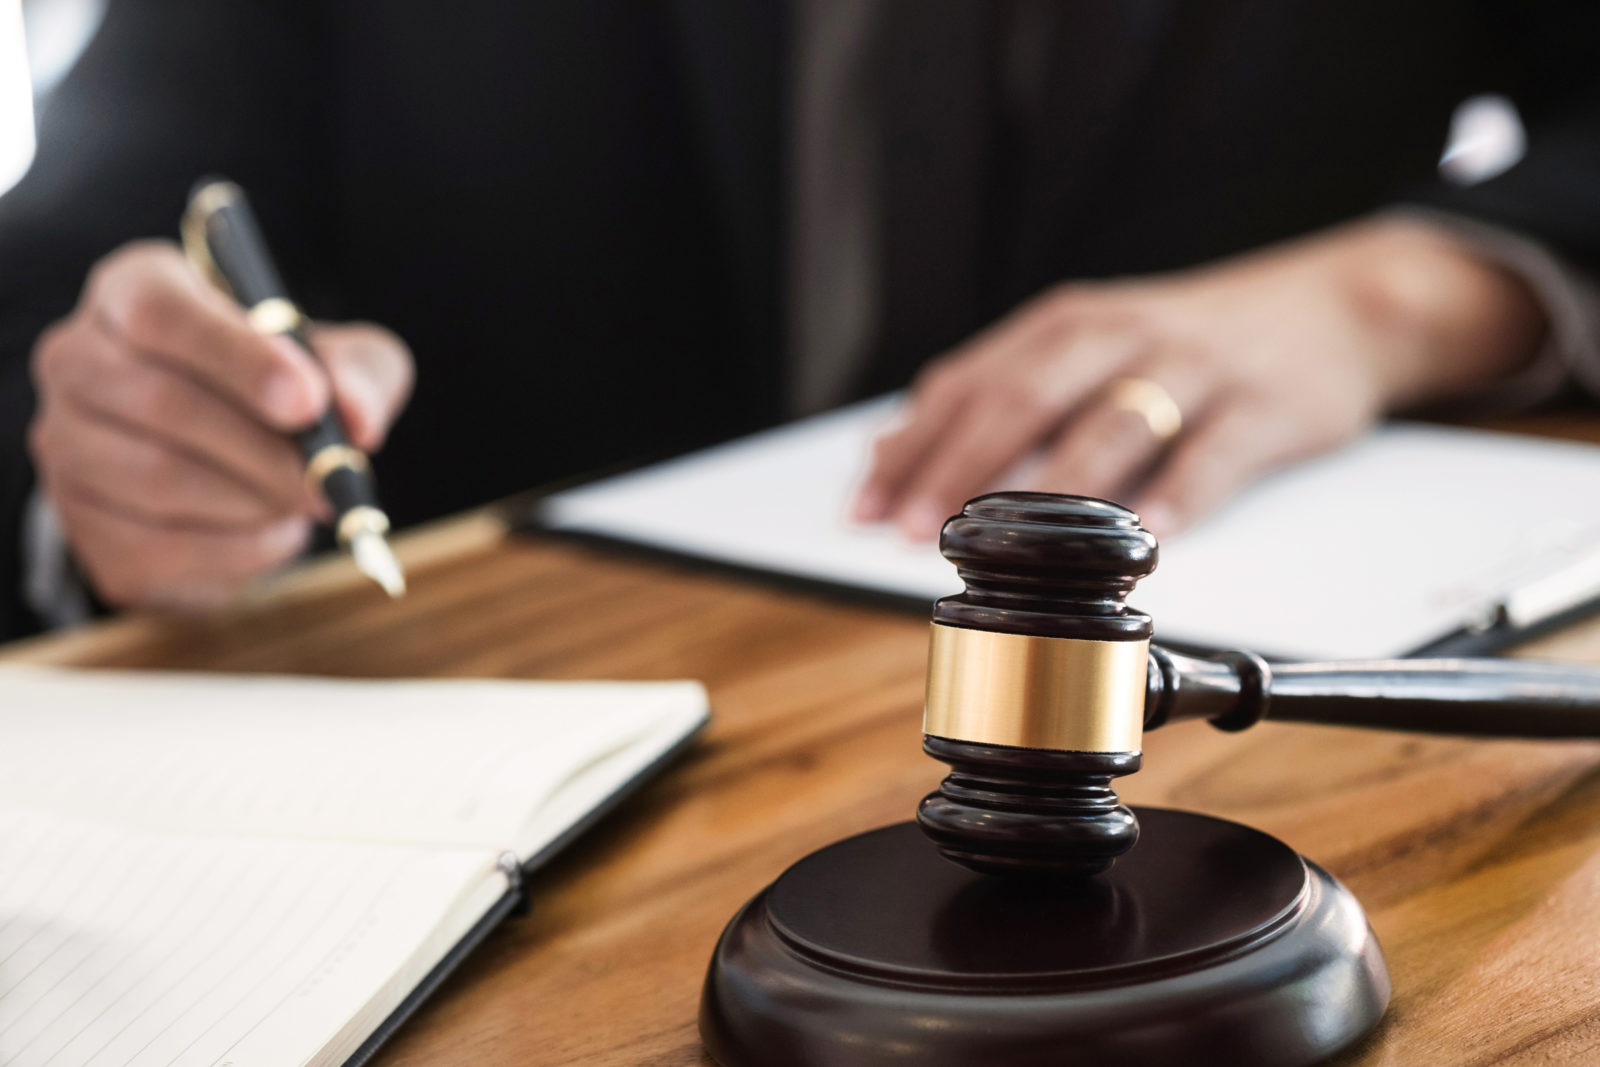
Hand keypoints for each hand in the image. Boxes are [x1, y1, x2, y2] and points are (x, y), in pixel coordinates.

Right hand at [28, 240, 413, 611]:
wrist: (244, 464)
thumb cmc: (288, 390)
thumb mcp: (340, 363)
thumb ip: (358, 374)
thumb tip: (357, 422)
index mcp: (134, 290)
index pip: (160, 312)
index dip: (238, 358)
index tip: (308, 401)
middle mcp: (78, 359)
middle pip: (159, 402)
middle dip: (262, 449)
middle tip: (328, 475)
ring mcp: (66, 445)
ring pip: (157, 480)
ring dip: (254, 500)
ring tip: (305, 498)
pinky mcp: (82, 525)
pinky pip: (158, 546)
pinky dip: (237, 549)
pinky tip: (273, 529)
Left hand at [854, 217, 1546, 539]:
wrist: (1335, 308)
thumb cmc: (1188, 342)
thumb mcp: (1092, 345)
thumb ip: (1003, 391)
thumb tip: (897, 450)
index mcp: (1067, 324)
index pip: (969, 382)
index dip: (912, 444)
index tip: (865, 504)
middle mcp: (1120, 335)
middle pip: (1024, 399)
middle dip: (960, 468)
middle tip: (915, 529)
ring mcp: (1193, 368)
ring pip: (1113, 423)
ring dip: (1054, 488)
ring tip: (1010, 543)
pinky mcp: (1263, 405)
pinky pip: (1214, 454)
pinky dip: (1178, 495)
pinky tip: (1146, 537)